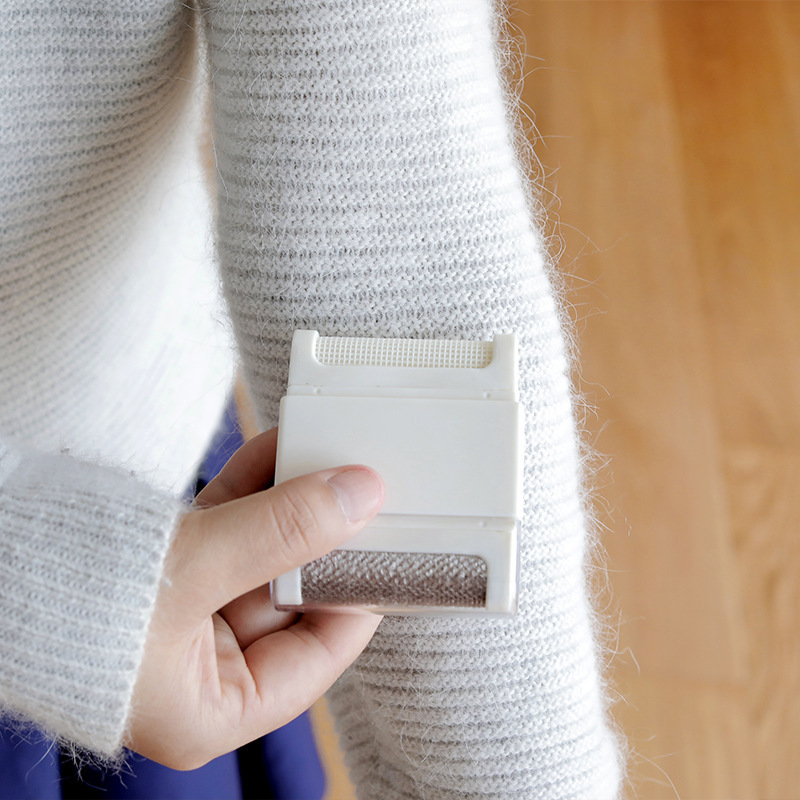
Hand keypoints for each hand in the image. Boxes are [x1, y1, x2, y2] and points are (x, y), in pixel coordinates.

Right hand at [126, 428, 383, 768]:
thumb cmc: (68, 601)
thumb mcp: (194, 569)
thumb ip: (282, 532)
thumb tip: (360, 497)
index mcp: (214, 705)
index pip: (317, 657)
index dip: (360, 598)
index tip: (392, 547)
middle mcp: (203, 662)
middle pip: (292, 596)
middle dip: (325, 537)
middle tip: (364, 490)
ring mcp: (185, 609)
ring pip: (262, 551)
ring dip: (291, 502)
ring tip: (327, 456)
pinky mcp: (167, 564)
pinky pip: (228, 524)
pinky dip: (252, 487)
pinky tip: (279, 448)